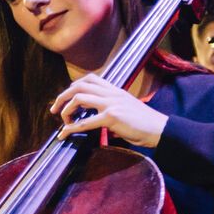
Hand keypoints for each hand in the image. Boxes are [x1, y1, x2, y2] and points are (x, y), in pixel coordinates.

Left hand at [50, 73, 166, 146]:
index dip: (73, 87)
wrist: (160, 129)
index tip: (66, 99)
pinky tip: (65, 134)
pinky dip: (71, 128)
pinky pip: (85, 121)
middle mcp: (111, 93)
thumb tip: (94, 116)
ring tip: (64, 123)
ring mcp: (111, 104)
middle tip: (54, 110)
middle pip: (79, 86)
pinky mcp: (111, 117)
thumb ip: (110, 107)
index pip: (90, 79)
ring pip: (79, 98)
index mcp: (115, 90)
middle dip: (62, 97)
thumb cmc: (144, 123)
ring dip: (66, 111)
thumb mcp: (126, 107)